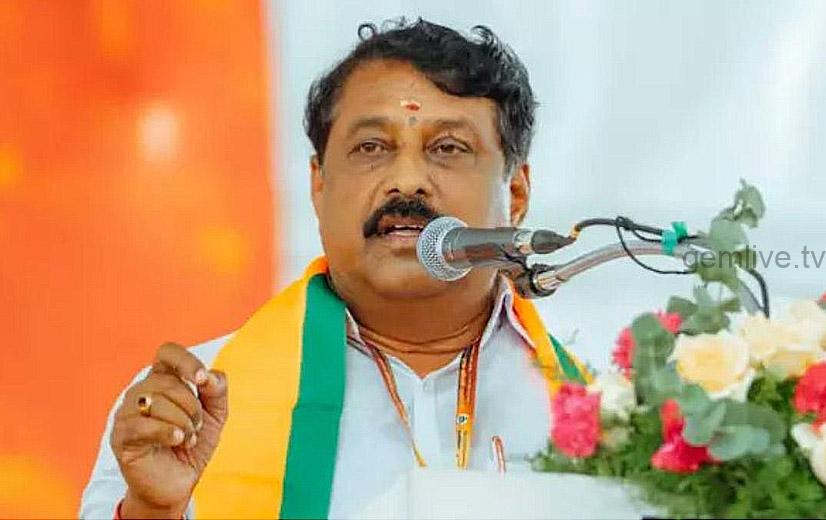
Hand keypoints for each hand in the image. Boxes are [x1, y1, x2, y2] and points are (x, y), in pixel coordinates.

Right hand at [110, 342, 227, 518]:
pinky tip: (178, 441)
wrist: (178, 483)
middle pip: (167, 382)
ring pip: (154, 402)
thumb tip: (208, 376)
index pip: (167, 352)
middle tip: (197, 425)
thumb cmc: (192, 444)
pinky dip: (167, 431)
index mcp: (162, 380)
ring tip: (187, 438)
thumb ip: (217, 390)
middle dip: (191, 406)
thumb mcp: (215, 414)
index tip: (202, 380)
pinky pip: (142, 424)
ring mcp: (127, 413)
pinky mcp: (121, 437)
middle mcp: (141, 392)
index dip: (186, 361)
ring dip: (182, 422)